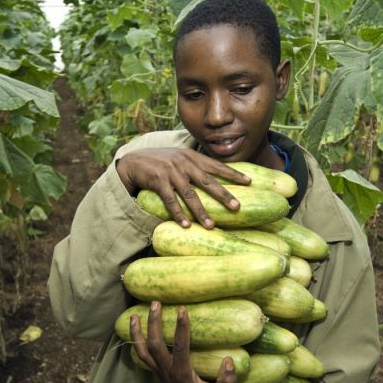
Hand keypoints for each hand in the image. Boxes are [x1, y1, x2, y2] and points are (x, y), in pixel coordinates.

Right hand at [116, 148, 249, 227]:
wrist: (133, 161)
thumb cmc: (160, 162)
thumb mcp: (180, 158)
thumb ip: (196, 165)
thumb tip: (216, 177)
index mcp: (192, 157)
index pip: (216, 166)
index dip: (233, 174)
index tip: (250, 182)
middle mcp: (184, 163)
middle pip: (207, 181)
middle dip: (223, 195)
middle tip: (237, 207)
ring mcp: (170, 172)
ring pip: (190, 194)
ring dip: (201, 211)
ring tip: (211, 225)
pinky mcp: (157, 181)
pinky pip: (170, 201)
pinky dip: (178, 214)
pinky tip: (186, 225)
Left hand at [130, 301, 236, 382]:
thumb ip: (227, 382)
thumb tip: (230, 361)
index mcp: (183, 375)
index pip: (180, 347)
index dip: (181, 328)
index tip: (182, 309)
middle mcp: (168, 372)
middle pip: (155, 345)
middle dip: (154, 323)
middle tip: (156, 302)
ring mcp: (161, 373)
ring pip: (143, 351)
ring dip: (137, 333)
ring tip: (134, 314)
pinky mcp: (159, 373)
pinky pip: (144, 356)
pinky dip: (137, 342)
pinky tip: (136, 330)